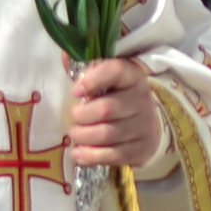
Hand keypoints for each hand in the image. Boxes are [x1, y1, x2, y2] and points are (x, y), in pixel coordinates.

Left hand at [63, 55, 163, 176]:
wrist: (146, 126)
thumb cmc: (117, 98)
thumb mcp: (106, 80)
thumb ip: (85, 69)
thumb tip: (64, 55)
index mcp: (132, 77)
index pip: (116, 71)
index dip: (93, 79)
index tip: (75, 90)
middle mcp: (141, 100)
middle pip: (106, 108)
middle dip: (82, 115)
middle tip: (74, 116)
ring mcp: (143, 126)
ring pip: (108, 134)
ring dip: (84, 136)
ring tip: (75, 134)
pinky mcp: (141, 149)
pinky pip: (113, 155)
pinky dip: (91, 156)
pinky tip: (79, 153)